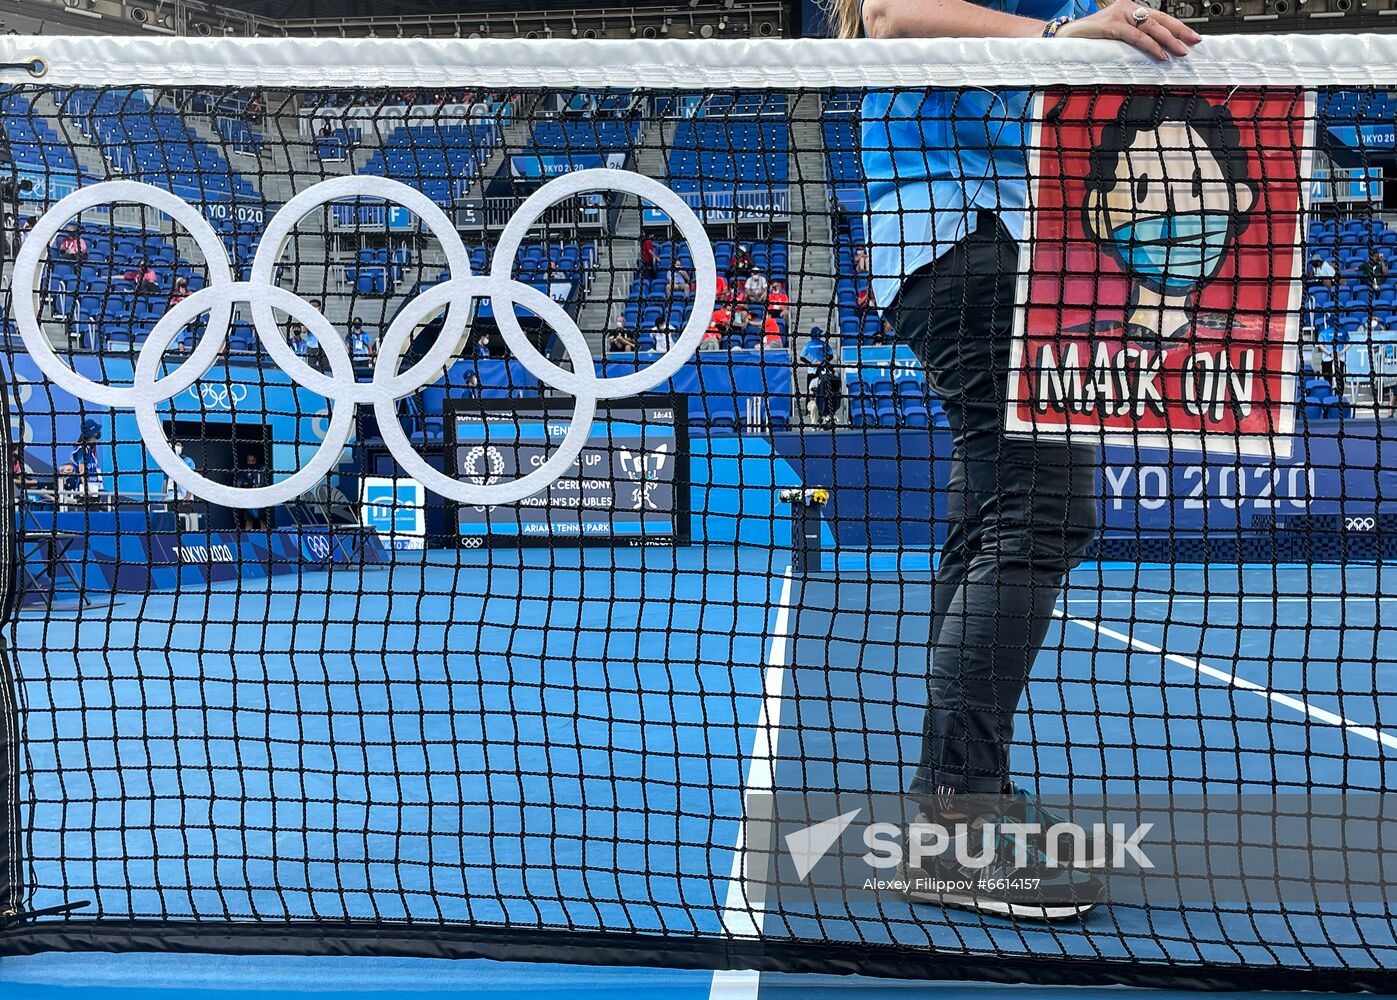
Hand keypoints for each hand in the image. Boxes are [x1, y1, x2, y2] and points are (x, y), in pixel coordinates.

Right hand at [1057, 1, 1201, 60]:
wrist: (1062, 37)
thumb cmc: (1086, 39)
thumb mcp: (1113, 38)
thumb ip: (1130, 41)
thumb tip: (1151, 53)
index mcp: (1129, 10)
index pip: (1159, 17)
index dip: (1176, 26)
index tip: (1191, 36)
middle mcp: (1127, 8)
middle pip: (1160, 19)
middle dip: (1179, 31)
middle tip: (1194, 42)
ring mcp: (1119, 14)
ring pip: (1151, 27)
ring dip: (1168, 40)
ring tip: (1180, 51)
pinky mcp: (1112, 25)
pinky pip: (1136, 36)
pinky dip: (1150, 46)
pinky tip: (1160, 54)